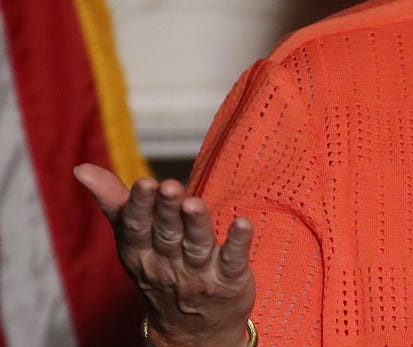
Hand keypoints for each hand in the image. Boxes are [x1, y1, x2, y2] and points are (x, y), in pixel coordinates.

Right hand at [74, 163, 255, 345]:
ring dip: (197, 224)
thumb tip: (83, 169)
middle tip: (170, 186)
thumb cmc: (160, 269)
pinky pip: (233, 261)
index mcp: (141, 252)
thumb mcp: (133, 240)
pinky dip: (237, 243)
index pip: (137, 228)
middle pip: (167, 235)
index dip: (140, 206)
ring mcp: (199, 274)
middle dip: (167, 210)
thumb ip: (115, 203)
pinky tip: (243, 223)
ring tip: (195, 203)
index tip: (145, 182)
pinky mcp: (228, 281)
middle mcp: (168, 264)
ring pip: (197, 246)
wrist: (191, 330)